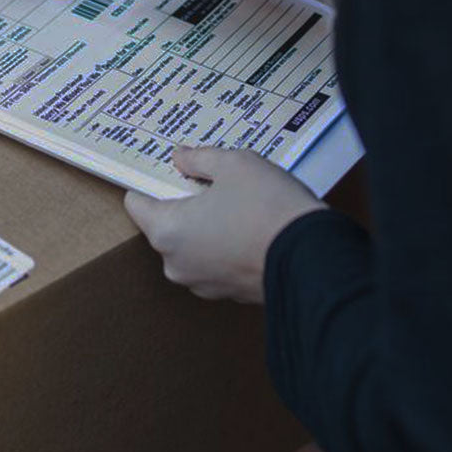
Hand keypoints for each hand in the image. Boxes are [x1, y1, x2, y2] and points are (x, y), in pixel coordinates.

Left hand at [124, 146, 325, 302]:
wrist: (315, 259)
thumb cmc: (268, 206)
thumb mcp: (233, 164)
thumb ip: (198, 158)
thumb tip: (180, 156)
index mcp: (166, 231)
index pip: (136, 204)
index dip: (150, 182)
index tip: (166, 170)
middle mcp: (176, 264)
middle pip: (165, 224)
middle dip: (183, 203)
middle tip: (210, 182)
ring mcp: (202, 284)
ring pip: (191, 245)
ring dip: (205, 225)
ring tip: (235, 203)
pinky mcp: (228, 294)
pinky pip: (215, 262)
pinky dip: (224, 246)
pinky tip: (249, 227)